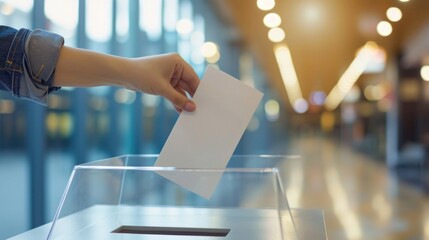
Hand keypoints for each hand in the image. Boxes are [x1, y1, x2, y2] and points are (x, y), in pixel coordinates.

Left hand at [55, 47, 199, 111]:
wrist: (122, 74)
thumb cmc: (141, 75)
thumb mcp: (162, 89)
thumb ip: (178, 99)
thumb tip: (192, 108)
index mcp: (177, 62)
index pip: (193, 77)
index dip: (198, 90)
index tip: (205, 102)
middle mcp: (175, 67)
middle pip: (188, 84)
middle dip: (191, 97)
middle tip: (199, 110)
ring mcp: (169, 74)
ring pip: (180, 90)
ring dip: (183, 101)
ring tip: (190, 113)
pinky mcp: (163, 82)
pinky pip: (173, 93)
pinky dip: (176, 101)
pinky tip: (180, 111)